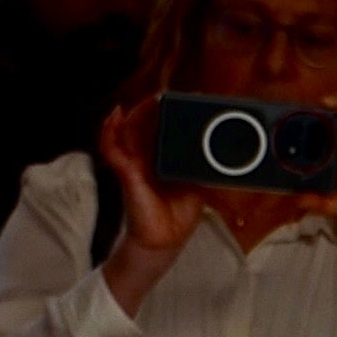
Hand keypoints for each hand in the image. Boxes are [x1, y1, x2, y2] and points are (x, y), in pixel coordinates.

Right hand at [93, 100, 209, 309]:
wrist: (165, 241)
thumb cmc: (179, 214)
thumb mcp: (198, 184)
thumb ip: (204, 165)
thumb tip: (226, 149)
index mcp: (164, 156)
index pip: (164, 126)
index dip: (174, 111)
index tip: (194, 98)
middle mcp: (146, 155)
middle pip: (146, 122)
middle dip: (158, 105)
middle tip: (174, 94)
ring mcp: (134, 161)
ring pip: (128, 128)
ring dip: (140, 110)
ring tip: (154, 98)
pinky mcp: (125, 171)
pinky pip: (111, 148)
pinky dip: (110, 131)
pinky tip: (115, 115)